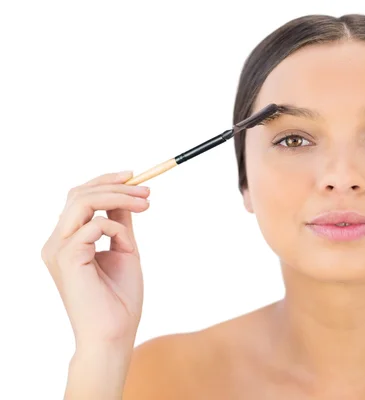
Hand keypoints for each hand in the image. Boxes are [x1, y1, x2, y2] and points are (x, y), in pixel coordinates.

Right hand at [41, 171, 149, 350]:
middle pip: (78, 193)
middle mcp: (56, 243)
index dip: (105, 182)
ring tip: (145, 203)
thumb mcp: (124, 250)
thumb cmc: (120, 299)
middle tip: (146, 191)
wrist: (115, 334)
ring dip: (118, 197)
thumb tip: (125, 197)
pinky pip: (95, 226)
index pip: (78, 198)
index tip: (135, 178)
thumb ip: (119, 224)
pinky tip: (128, 247)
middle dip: (115, 185)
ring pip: (82, 201)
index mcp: (67, 241)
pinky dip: (116, 229)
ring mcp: (58, 250)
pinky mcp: (67, 257)